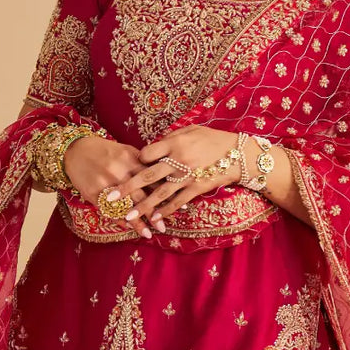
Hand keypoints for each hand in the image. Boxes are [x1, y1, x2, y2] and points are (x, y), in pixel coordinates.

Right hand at [61, 135, 156, 239]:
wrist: (75, 150)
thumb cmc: (104, 151)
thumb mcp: (125, 151)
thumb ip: (142, 163)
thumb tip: (164, 175)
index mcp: (130, 159)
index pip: (152, 178)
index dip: (165, 192)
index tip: (178, 204)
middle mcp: (119, 172)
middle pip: (140, 195)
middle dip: (153, 212)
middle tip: (164, 227)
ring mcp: (106, 184)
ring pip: (125, 206)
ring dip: (137, 222)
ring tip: (148, 234)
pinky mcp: (93, 193)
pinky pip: (108, 209)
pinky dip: (119, 220)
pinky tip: (128, 228)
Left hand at [100, 127, 249, 233]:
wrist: (239, 154)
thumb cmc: (214, 139)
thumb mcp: (192, 130)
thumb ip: (171, 138)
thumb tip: (153, 147)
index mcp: (174, 144)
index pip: (147, 153)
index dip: (138, 159)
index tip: (133, 165)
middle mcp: (178, 161)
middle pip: (147, 175)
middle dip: (127, 187)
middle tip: (110, 196)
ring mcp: (187, 177)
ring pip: (159, 194)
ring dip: (142, 206)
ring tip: (128, 215)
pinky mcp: (196, 188)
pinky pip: (177, 202)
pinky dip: (166, 211)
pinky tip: (155, 219)